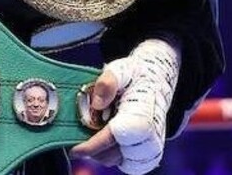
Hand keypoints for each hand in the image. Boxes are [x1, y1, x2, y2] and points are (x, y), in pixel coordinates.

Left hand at [69, 38, 179, 174]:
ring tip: (96, 127)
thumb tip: (97, 104)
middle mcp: (150, 139)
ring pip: (113, 160)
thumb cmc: (136, 77)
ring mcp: (150, 151)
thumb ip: (108, 82)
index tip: (74, 149)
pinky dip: (108, 152)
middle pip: (110, 154)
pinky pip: (121, 162)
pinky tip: (105, 135)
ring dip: (99, 149)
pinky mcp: (147, 157)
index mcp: (142, 117)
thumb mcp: (121, 69)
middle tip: (81, 129)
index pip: (113, 138)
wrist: (156, 83)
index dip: (92, 145)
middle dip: (91, 145)